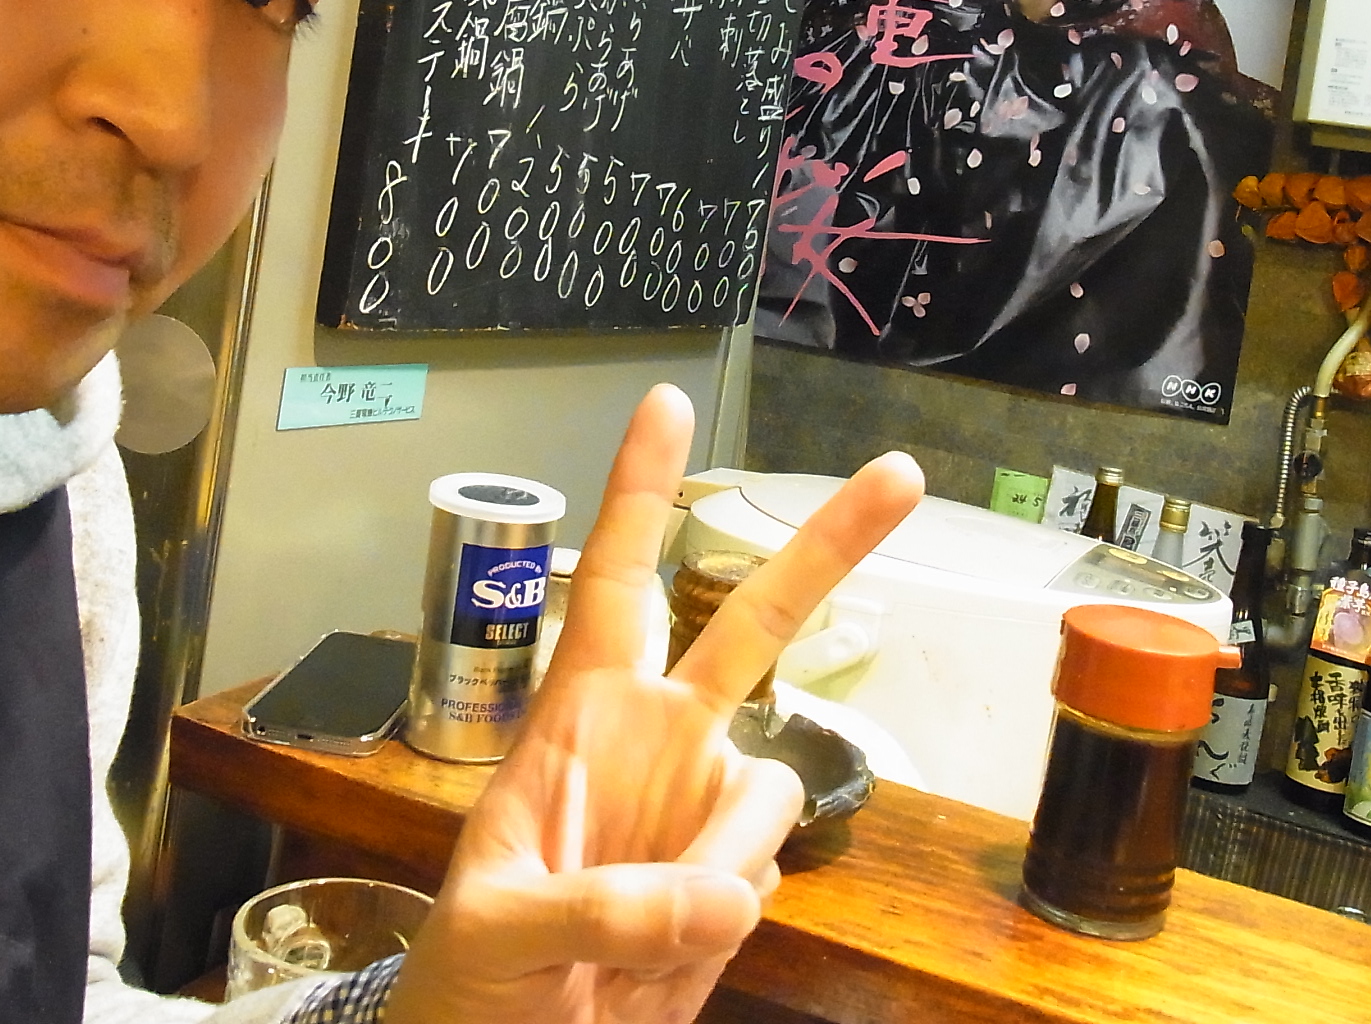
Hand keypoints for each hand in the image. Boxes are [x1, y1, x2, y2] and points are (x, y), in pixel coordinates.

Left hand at [381, 384, 923, 1023]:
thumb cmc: (471, 977)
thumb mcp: (498, 930)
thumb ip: (601, 902)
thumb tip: (731, 893)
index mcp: (579, 715)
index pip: (612, 578)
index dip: (638, 492)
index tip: (664, 405)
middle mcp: (657, 739)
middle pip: (757, 622)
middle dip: (828, 547)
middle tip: (900, 473)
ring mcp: (702, 807)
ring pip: (773, 789)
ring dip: (717, 865)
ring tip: (630, 944)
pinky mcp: (738, 877)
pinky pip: (771, 870)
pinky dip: (727, 914)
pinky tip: (663, 954)